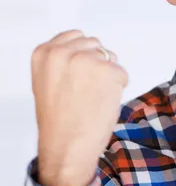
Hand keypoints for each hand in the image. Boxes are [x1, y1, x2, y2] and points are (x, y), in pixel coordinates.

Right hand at [31, 29, 128, 185]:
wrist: (66, 149)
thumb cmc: (59, 120)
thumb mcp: (48, 80)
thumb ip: (62, 60)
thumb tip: (89, 46)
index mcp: (44, 52)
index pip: (76, 36)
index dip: (81, 58)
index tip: (74, 79)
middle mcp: (63, 52)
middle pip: (95, 45)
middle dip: (96, 65)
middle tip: (83, 93)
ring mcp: (86, 60)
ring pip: (110, 57)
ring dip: (107, 75)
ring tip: (91, 98)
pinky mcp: (107, 71)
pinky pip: (122, 73)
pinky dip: (118, 87)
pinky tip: (102, 103)